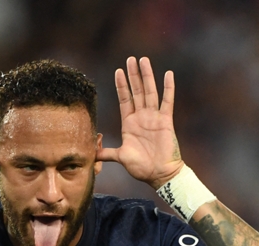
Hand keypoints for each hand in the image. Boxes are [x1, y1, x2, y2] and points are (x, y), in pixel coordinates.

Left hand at [97, 57, 183, 189]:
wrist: (159, 175)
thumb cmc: (141, 168)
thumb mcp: (120, 157)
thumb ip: (106, 153)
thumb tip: (90, 154)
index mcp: (130, 123)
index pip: (124, 99)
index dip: (121, 85)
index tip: (118, 71)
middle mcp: (142, 117)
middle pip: (136, 91)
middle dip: (132, 75)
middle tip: (130, 59)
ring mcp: (154, 118)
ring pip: (149, 92)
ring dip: (146, 76)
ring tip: (143, 60)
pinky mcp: (166, 121)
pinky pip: (167, 101)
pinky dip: (168, 88)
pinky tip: (167, 74)